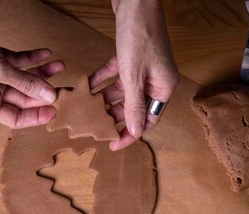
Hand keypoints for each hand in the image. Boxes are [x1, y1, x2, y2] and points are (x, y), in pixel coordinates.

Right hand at [0, 0, 64, 128]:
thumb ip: (26, 84)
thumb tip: (49, 96)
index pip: (15, 118)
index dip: (36, 115)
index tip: (55, 111)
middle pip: (22, 97)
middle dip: (41, 91)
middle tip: (62, 87)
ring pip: (22, 78)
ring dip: (40, 72)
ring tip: (59, 66)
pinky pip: (18, 62)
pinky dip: (31, 58)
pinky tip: (46, 54)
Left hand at [90, 0, 178, 150]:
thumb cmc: (140, 34)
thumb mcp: (134, 74)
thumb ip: (133, 104)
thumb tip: (135, 130)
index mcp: (163, 87)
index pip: (147, 120)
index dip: (130, 134)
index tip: (112, 144)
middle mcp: (155, 80)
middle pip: (133, 107)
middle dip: (112, 116)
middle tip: (92, 126)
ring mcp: (143, 67)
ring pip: (122, 92)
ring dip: (103, 98)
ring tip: (85, 108)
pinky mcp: (131, 56)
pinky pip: (115, 74)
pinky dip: (101, 79)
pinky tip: (87, 85)